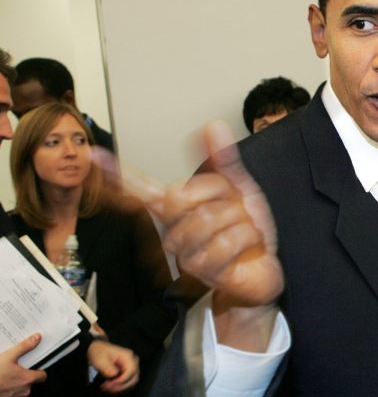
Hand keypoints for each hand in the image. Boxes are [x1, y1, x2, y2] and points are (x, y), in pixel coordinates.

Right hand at [0, 334, 46, 396]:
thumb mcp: (8, 356)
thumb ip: (24, 347)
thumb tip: (36, 338)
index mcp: (27, 379)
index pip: (42, 376)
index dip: (39, 370)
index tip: (33, 367)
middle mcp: (24, 391)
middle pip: (30, 383)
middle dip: (24, 377)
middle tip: (14, 370)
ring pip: (20, 391)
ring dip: (15, 385)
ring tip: (5, 378)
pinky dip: (7, 393)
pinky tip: (0, 386)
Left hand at [86, 339, 139, 393]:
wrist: (97, 350)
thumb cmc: (99, 352)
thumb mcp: (100, 359)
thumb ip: (108, 368)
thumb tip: (114, 375)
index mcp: (127, 356)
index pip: (131, 371)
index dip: (121, 380)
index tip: (110, 384)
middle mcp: (132, 361)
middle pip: (133, 378)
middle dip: (120, 386)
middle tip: (108, 388)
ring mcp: (131, 367)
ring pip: (131, 382)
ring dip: (120, 388)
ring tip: (107, 388)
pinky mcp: (128, 372)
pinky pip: (128, 382)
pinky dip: (120, 387)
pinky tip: (111, 387)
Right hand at [94, 121, 284, 351]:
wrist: (265, 268)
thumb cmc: (246, 230)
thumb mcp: (241, 188)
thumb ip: (224, 160)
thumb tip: (212, 126)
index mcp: (179, 207)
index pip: (141, 188)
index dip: (118, 172)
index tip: (93, 154)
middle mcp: (175, 229)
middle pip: (179, 197)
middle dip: (220, 194)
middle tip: (237, 207)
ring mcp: (185, 253)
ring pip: (207, 220)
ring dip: (239, 220)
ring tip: (244, 228)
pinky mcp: (203, 271)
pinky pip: (224, 243)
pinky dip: (247, 238)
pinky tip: (249, 245)